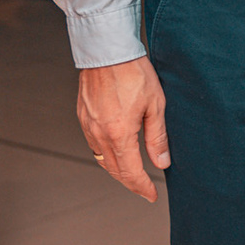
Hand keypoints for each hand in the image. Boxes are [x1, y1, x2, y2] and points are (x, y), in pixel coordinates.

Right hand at [78, 56, 171, 201]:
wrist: (107, 49)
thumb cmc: (133, 72)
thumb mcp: (155, 104)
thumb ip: (157, 136)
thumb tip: (161, 162)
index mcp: (119, 134)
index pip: (131, 172)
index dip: (142, 187)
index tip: (151, 194)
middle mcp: (99, 134)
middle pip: (114, 170)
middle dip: (130, 182)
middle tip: (144, 188)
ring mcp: (88, 125)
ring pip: (101, 159)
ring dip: (117, 169)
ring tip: (132, 173)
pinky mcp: (83, 116)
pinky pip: (93, 144)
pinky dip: (105, 153)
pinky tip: (115, 150)